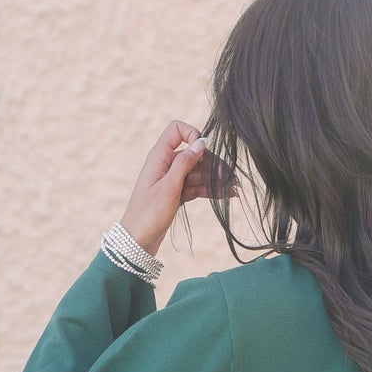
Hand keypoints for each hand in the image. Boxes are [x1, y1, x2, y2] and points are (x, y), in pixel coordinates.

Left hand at [119, 120, 236, 257]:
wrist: (137, 242)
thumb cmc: (149, 214)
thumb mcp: (169, 187)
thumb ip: (184, 163)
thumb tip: (201, 142)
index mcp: (159, 156)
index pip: (177, 130)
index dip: (192, 135)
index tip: (204, 151)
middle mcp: (165, 164)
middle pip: (193, 154)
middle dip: (212, 164)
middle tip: (231, 179)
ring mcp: (171, 180)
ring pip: (197, 172)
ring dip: (214, 180)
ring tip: (233, 190)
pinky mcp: (176, 194)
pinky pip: (195, 186)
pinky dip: (209, 190)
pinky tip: (224, 195)